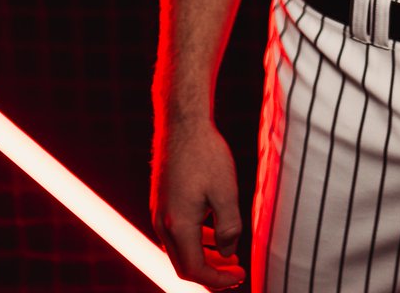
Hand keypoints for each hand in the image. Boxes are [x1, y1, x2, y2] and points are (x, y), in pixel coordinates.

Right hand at [151, 118, 245, 289]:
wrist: (182, 123)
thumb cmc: (206, 154)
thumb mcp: (226, 192)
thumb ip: (229, 228)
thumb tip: (227, 254)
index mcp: (178, 226)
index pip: (195, 270)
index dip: (218, 280)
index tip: (240, 277)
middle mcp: (162, 224)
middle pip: (184, 264)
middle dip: (211, 273)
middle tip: (236, 273)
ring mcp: (159, 212)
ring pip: (180, 249)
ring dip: (204, 257)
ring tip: (229, 256)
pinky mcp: (161, 201)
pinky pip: (176, 232)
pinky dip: (195, 240)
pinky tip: (213, 232)